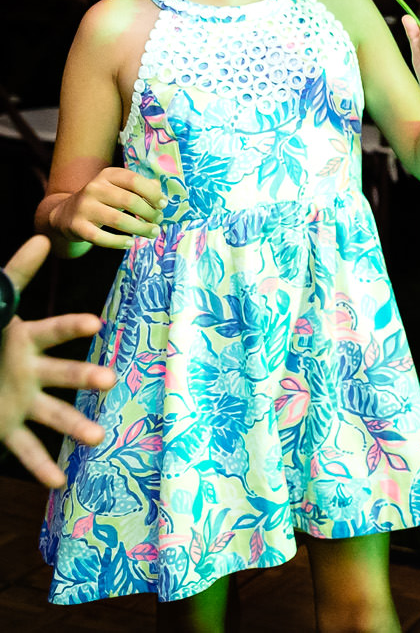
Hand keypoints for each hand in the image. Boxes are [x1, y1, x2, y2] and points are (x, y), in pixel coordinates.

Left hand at [2, 236, 113, 487]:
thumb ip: (17, 276)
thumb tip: (43, 238)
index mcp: (26, 340)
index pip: (54, 330)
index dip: (73, 326)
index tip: (95, 323)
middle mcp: (31, 371)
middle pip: (64, 373)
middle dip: (86, 376)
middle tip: (108, 380)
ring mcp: (23, 401)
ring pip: (54, 414)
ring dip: (76, 425)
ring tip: (97, 438)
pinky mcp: (6, 427)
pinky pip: (25, 449)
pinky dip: (40, 466)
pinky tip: (58, 482)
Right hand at [47, 167, 163, 251]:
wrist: (65, 213)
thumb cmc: (102, 200)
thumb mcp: (118, 187)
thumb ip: (140, 187)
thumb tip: (160, 190)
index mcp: (107, 175)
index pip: (134, 180)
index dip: (152, 193)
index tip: (163, 204)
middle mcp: (94, 188)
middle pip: (129, 201)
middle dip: (149, 213)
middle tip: (158, 221)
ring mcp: (84, 207)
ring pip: (117, 220)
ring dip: (140, 228)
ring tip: (152, 233)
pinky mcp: (77, 226)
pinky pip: (100, 237)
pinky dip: (118, 242)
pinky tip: (130, 243)